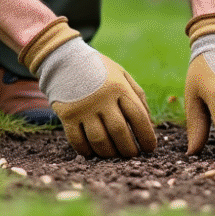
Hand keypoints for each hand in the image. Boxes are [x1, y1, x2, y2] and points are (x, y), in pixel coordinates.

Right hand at [19, 17, 156, 158]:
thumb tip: (149, 123)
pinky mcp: (67, 115)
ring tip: (114, 155)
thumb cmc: (99, 71)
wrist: (64, 60)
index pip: (138, 117)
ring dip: (109, 153)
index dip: (147, 137)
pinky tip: (92, 152)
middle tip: (132, 155)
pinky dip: (86, 151)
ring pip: (100, 140)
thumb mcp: (121, 74)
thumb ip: (137, 95)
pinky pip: (78, 141)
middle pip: (119, 132)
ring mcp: (83, 107)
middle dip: (129, 149)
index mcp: (119, 87)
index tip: (150, 149)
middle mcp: (102, 98)